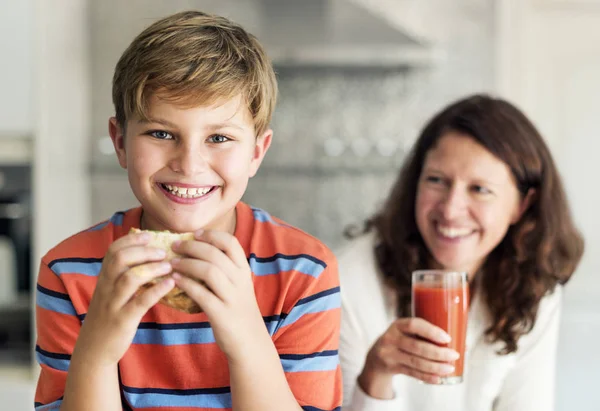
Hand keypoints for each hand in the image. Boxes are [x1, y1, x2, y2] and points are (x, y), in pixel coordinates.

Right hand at [72, 231, 175, 366]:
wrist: (93, 350)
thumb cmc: (109, 317)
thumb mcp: (110, 292)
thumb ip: (122, 275)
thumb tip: (146, 255)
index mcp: (104, 279)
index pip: (112, 251)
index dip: (130, 240)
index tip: (149, 235)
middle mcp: (106, 288)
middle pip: (119, 259)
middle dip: (142, 251)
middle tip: (162, 251)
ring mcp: (113, 304)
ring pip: (129, 278)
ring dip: (151, 268)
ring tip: (168, 265)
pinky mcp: (123, 320)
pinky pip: (140, 302)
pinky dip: (157, 290)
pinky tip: (170, 283)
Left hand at [170, 229, 266, 360]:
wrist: (250, 342)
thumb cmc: (238, 310)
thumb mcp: (237, 285)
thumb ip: (224, 269)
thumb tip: (197, 250)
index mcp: (244, 270)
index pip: (230, 242)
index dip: (211, 235)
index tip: (194, 233)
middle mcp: (240, 280)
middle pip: (215, 254)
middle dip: (191, 247)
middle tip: (174, 245)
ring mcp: (232, 297)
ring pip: (209, 271)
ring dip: (187, 264)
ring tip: (172, 263)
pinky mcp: (222, 314)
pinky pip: (201, 294)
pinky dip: (186, 284)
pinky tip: (174, 281)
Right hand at [358, 318, 459, 395]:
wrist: (376, 356)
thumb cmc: (401, 340)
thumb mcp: (406, 332)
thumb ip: (427, 334)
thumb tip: (464, 342)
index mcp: (398, 325)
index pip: (414, 325)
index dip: (431, 331)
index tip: (447, 338)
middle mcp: (391, 338)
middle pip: (416, 346)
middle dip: (438, 353)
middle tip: (454, 355)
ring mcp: (389, 354)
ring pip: (415, 362)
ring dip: (435, 366)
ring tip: (450, 368)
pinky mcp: (391, 367)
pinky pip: (411, 373)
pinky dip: (427, 377)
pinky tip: (438, 379)